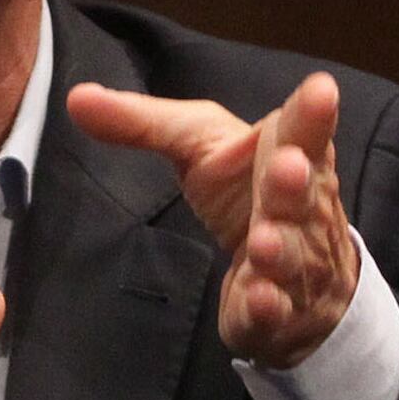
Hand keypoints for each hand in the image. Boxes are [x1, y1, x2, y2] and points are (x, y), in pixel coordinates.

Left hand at [67, 70, 361, 368]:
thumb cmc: (242, 191)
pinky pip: (275, 310)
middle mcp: (302, 207)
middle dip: (294, 182)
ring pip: (293, 256)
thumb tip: (77, 98)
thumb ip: (143, 123)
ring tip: (264, 243)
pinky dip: (267, 306)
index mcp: (287, 154)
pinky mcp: (278, 311)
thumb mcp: (196, 146)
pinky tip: (255, 299)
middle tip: (287, 166)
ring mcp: (296, 263)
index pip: (302, 130)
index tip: (321, 88)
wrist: (292, 272)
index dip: (312, 113)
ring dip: (281, 250)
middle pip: (302, 194)